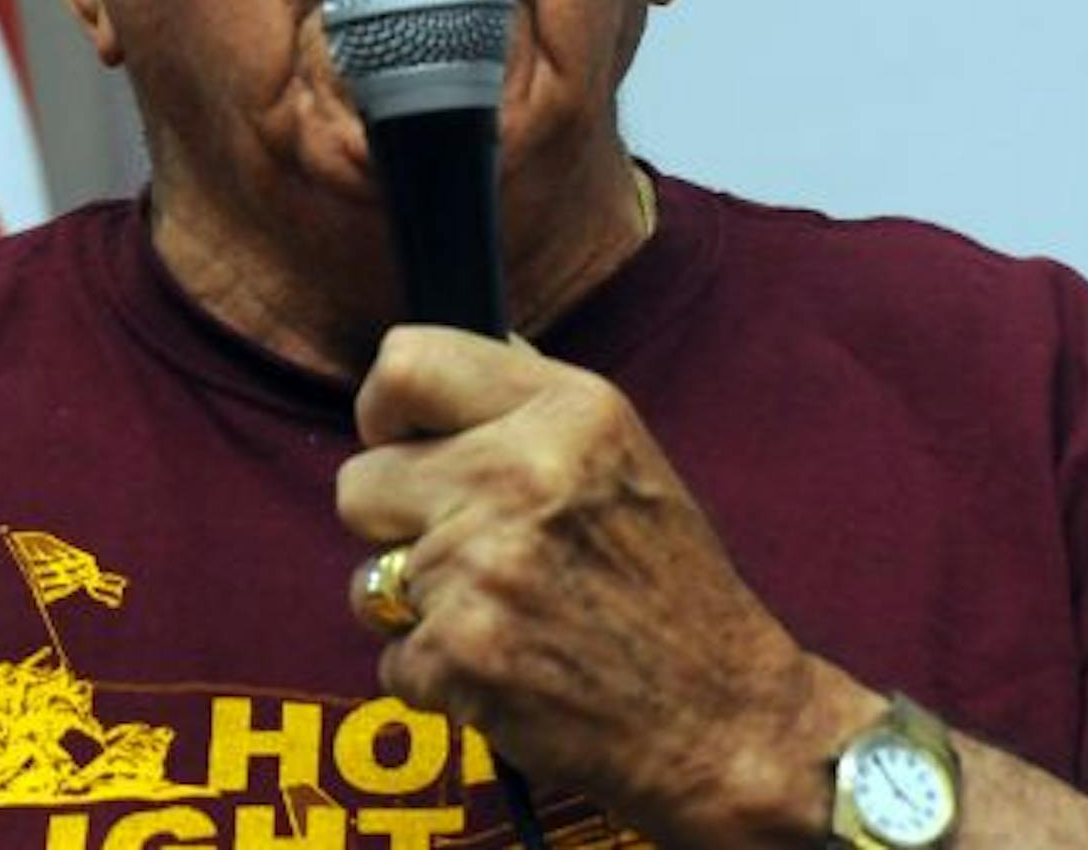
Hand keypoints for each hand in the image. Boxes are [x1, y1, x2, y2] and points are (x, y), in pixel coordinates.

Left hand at [335, 327, 856, 842]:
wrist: (728, 726)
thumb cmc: (670, 590)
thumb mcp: (624, 456)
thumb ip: (524, 404)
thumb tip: (426, 362)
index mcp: (567, 414)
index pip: (403, 364)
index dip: (383, 411)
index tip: (399, 442)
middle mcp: (520, 477)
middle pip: (359, 481)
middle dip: (395, 525)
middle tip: (468, 553)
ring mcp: (484, 568)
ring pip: (368, 577)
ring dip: (417, 607)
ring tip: (505, 617)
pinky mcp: (459, 655)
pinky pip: (391, 655)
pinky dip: (437, 676)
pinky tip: (508, 673)